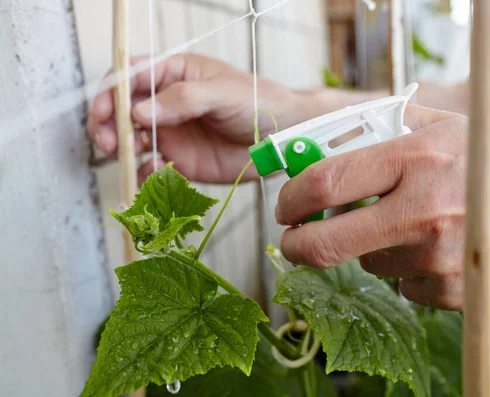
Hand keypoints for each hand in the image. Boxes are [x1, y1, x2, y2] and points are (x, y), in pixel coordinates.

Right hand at [88, 54, 322, 183]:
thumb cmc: (258, 103)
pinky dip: (144, 173)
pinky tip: (153, 173)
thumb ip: (182, 99)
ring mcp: (171, 134)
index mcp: (174, 74)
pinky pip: (151, 168)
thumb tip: (138, 112)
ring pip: (131, 140)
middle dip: (107, 124)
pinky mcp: (180, 162)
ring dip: (120, 149)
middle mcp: (166, 104)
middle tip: (106, 141)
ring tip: (123, 156)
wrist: (281, 138)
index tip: (102, 111)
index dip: (111, 93)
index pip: (131, 77)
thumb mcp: (222, 93)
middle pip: (122, 111)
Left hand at [275, 105, 489, 309]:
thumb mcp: (450, 127)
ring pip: (366, 265)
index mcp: (416, 158)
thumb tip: (327, 141)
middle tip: (295, 240)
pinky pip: (401, 286)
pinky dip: (406, 270)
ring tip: (407, 227)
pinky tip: (437, 249)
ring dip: (370, 250)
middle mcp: (421, 210)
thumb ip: (386, 128)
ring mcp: (435, 257)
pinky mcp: (450, 292)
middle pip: (325, 243)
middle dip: (296, 245)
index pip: (325, 182)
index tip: (286, 206)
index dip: (291, 197)